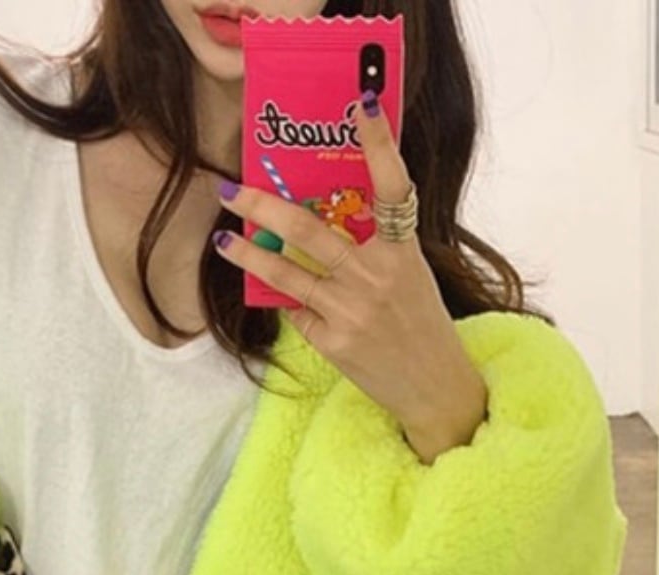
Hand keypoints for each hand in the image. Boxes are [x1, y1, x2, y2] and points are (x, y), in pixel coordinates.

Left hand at [212, 91, 487, 458]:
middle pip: (310, 230)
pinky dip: (287, 300)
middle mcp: (376, 276)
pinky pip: (296, 311)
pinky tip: (278, 294)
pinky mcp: (333, 343)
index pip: (393, 187)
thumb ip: (376, 246)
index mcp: (403, 251)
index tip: (362, 105)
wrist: (433, 387)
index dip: (379, 144)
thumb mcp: (410, 275)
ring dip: (248, 255)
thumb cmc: (419, 324)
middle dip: (263, 206)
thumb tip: (323, 217)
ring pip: (286, 273)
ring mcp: (351, 312)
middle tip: (232, 189)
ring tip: (225, 239)